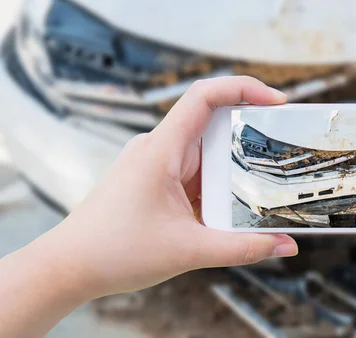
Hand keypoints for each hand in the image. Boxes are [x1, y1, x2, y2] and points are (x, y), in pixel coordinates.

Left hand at [0, 77, 298, 337]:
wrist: (68, 267)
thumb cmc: (114, 252)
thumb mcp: (189, 251)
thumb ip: (242, 248)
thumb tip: (286, 245)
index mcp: (161, 149)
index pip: (204, 96)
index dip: (244, 89)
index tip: (276, 102)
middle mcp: (158, 148)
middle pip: (213, 122)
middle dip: (250, 130)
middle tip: (283, 144)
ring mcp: (156, 163)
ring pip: (206, 150)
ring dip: (234, 163)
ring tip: (264, 182)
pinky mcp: (156, 180)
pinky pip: (195, 170)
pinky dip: (217, 182)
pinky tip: (233, 203)